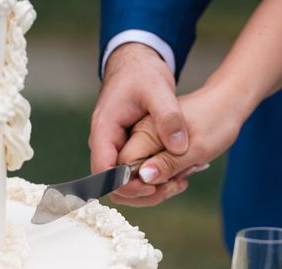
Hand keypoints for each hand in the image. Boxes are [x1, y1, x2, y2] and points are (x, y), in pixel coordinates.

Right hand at [89, 42, 188, 199]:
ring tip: (178, 183)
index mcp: (104, 131)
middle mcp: (105, 143)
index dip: (124, 185)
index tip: (151, 186)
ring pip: (124, 182)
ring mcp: (114, 147)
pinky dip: (153, 178)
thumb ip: (168, 117)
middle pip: (112, 184)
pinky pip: (134, 172)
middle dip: (139, 193)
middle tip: (170, 189)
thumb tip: (178, 148)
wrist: (135, 61)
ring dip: (149, 189)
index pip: (103, 172)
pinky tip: (176, 174)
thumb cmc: (142, 72)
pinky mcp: (126, 148)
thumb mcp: (158, 88)